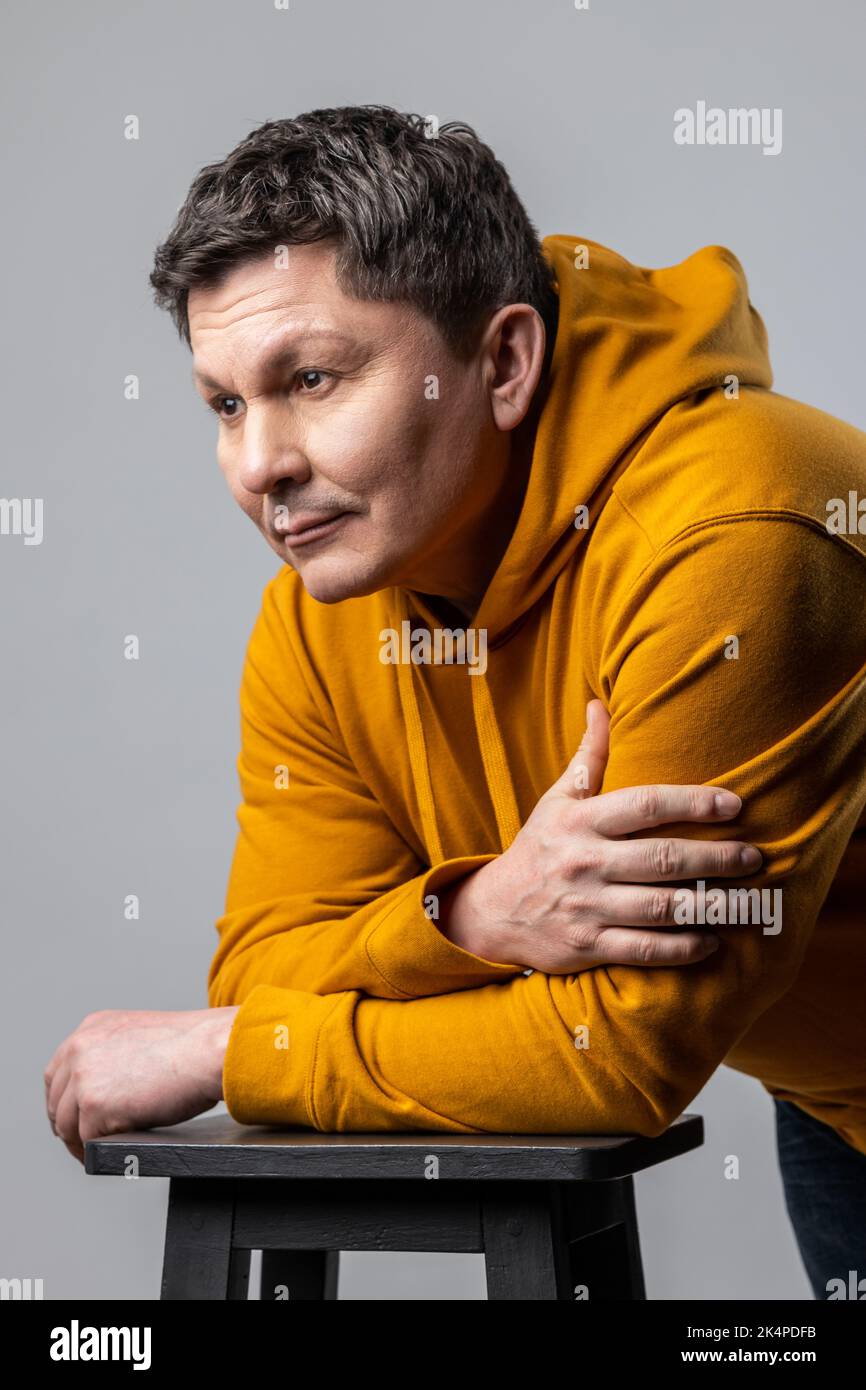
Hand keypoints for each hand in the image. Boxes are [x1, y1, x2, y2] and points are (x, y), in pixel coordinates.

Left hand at [43, 1006, 239, 1163]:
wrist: (212, 1049)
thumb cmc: (194, 1046)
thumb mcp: (142, 1037)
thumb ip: (117, 1055)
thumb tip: (111, 1089)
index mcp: (92, 1028)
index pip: (59, 1071)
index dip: (65, 1099)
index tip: (75, 1116)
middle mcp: (81, 1048)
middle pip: (56, 1099)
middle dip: (68, 1123)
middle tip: (83, 1141)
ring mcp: (85, 1076)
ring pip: (66, 1124)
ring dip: (78, 1142)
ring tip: (96, 1153)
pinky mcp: (95, 1105)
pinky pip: (86, 1140)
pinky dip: (95, 1151)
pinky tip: (111, 1152)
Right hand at [439, 698, 761, 971]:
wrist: (493, 910)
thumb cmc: (540, 847)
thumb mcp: (558, 799)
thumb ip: (588, 757)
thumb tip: (600, 705)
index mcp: (581, 821)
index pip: (644, 805)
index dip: (692, 803)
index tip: (733, 804)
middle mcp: (584, 862)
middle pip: (661, 858)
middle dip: (715, 857)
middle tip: (753, 856)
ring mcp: (587, 907)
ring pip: (659, 908)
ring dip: (709, 905)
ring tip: (746, 901)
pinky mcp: (588, 946)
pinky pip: (644, 949)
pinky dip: (681, 948)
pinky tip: (711, 941)